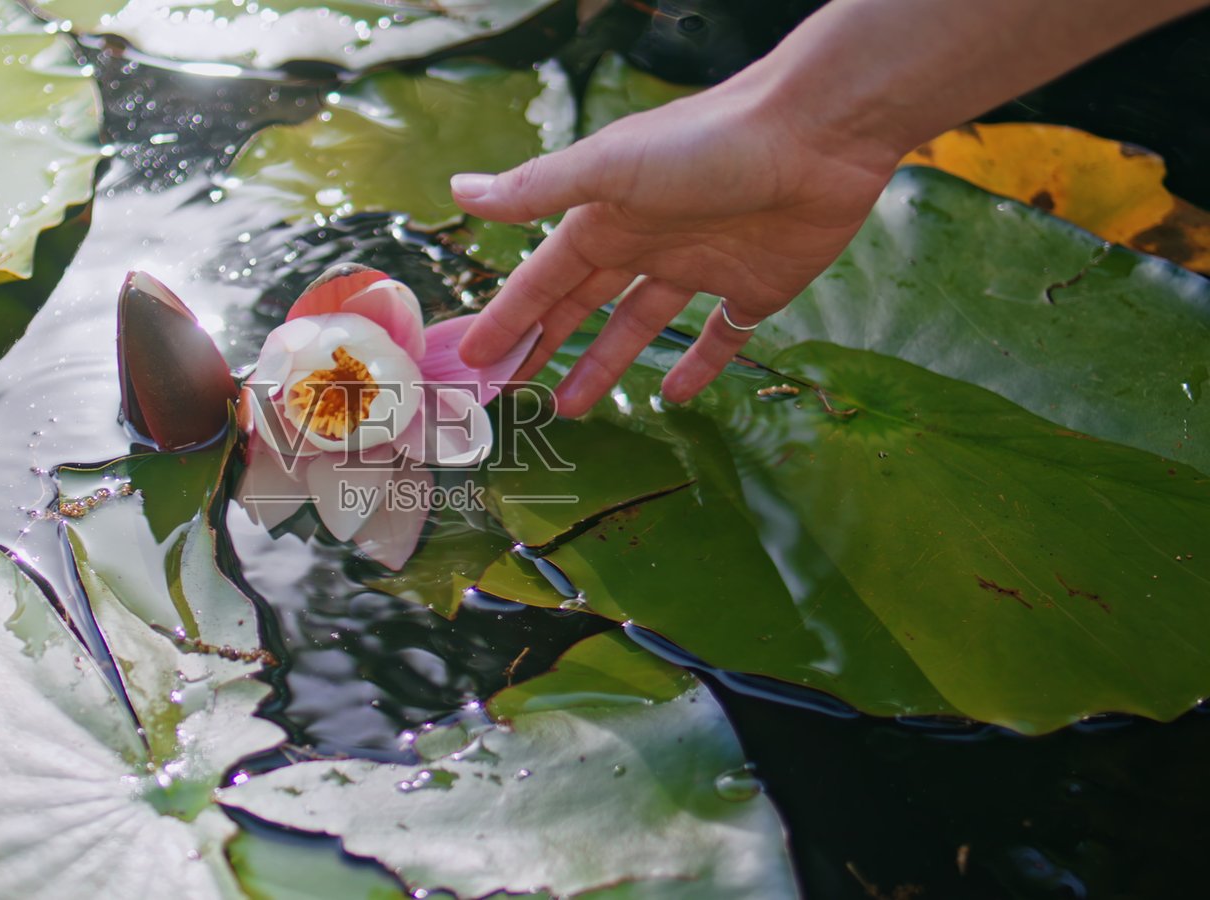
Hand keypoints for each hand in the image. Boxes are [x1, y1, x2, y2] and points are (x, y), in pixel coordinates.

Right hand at [450, 78, 897, 415]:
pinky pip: (719, 336)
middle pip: (581, 306)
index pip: (543, 280)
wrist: (818, 134)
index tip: (475, 358)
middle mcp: (646, 243)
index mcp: (606, 218)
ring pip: (638, 326)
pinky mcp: (755, 288)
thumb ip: (537, 188)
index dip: (508, 319)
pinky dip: (698, 366)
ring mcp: (700, 267)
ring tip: (570, 408)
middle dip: (543, 345)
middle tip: (509, 392)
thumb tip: (459, 192)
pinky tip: (674, 397)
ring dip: (604, 364)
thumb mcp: (609, 167)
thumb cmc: (707, 144)